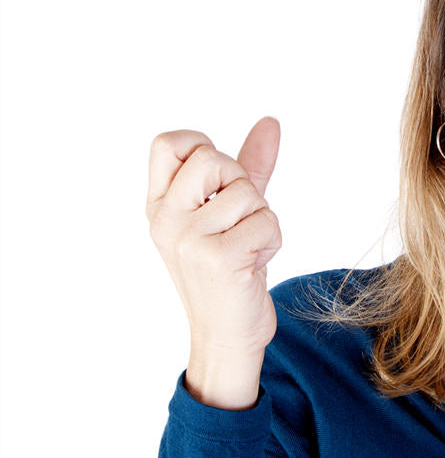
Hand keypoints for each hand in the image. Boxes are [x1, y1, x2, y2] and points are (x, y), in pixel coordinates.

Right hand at [146, 117, 282, 363]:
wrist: (227, 335)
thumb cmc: (230, 271)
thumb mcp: (232, 212)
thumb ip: (248, 166)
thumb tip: (270, 122)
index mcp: (159, 206)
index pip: (168, 144)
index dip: (204, 148)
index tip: (218, 182)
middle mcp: (166, 221)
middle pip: (211, 159)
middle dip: (241, 184)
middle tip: (239, 220)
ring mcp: (188, 240)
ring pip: (247, 193)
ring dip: (262, 219)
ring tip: (247, 248)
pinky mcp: (218, 259)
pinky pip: (266, 221)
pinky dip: (272, 240)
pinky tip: (254, 264)